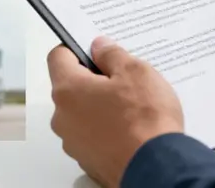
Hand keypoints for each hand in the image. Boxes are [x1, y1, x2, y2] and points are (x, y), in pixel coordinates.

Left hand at [48, 37, 183, 187]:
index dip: (76, 47)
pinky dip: (106, 126)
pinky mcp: (88, 160)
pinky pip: (91, 133)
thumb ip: (112, 54)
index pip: (58, 56)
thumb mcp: (134, 71)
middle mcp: (63, 118)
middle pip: (70, 85)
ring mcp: (74, 142)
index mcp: (69, 90)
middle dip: (93, 77)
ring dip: (100, 103)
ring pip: (81, 111)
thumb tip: (100, 47)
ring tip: (132, 103)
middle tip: (122, 76)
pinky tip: (130, 125)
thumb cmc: (144, 120)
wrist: (156, 168)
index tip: (94, 48)